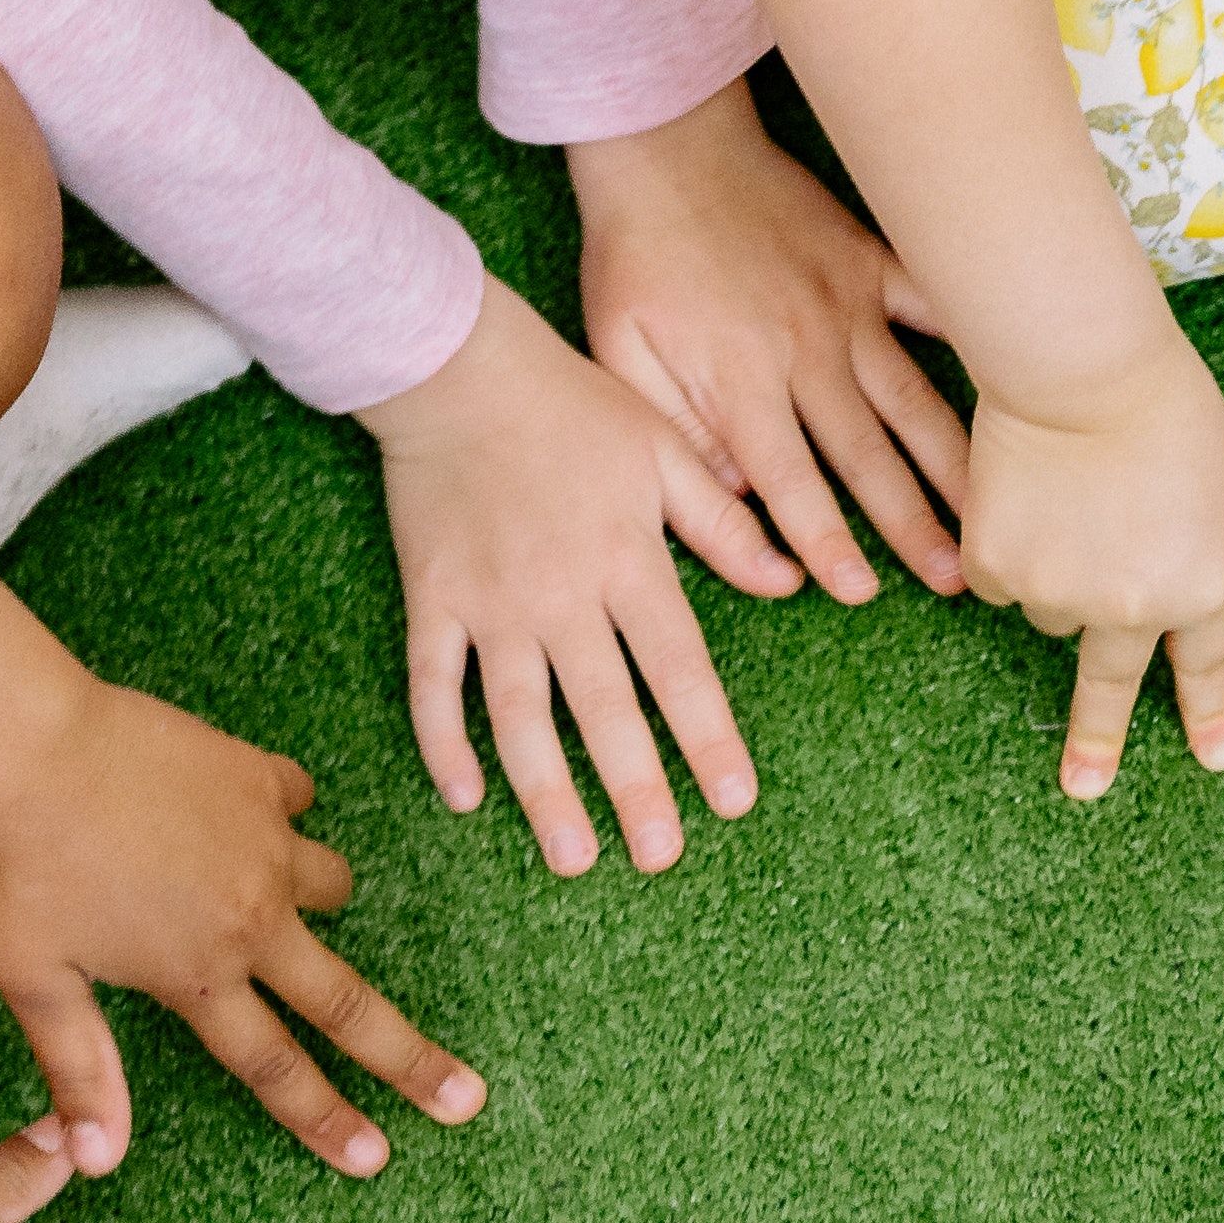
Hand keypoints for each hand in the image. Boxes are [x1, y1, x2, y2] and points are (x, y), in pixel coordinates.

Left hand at [0, 672, 481, 1176]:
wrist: (32, 746)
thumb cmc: (21, 865)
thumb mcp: (36, 981)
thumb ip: (80, 1069)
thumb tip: (98, 1162)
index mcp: (196, 975)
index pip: (274, 1067)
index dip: (327, 1119)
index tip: (377, 1158)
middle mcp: (250, 919)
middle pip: (348, 1004)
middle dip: (411, 1060)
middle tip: (467, 1098)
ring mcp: (266, 845)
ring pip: (332, 885)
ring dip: (319, 898)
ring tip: (285, 895)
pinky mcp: (260, 779)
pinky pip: (295, 798)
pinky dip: (278, 808)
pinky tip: (244, 804)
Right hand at [363, 283, 774, 877]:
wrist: (457, 365)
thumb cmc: (571, 403)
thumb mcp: (664, 450)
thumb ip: (725, 525)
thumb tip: (791, 584)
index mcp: (628, 560)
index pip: (679, 667)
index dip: (707, 737)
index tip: (733, 800)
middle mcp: (562, 595)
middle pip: (603, 710)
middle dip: (635, 788)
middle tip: (659, 857)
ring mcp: (491, 603)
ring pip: (518, 716)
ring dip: (545, 792)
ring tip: (573, 857)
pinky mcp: (431, 598)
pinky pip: (433, 683)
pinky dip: (442, 741)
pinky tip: (464, 797)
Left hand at [570, 81, 974, 614]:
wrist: (664, 145)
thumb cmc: (635, 257)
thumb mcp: (619, 351)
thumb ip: (676, 432)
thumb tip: (738, 498)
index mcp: (738, 380)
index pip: (788, 481)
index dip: (825, 541)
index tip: (860, 591)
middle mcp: (806, 350)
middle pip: (867, 454)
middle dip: (912, 524)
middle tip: (956, 580)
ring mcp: (847, 305)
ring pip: (912, 398)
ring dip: (954, 462)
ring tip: (993, 511)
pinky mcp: (869, 263)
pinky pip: (932, 304)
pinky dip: (975, 338)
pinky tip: (1023, 379)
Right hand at [961, 343, 1223, 799]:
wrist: (1081, 369)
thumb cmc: (1162, 406)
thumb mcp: (1210, 489)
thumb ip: (1187, 551)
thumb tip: (1149, 589)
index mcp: (1203, 586)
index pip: (1206, 664)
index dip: (1210, 713)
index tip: (1216, 760)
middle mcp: (1132, 609)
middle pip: (1110, 683)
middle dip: (1098, 740)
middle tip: (1085, 788)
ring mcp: (1060, 596)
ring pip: (1050, 606)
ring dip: (1054, 568)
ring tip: (1067, 494)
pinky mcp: (998, 570)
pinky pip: (1000, 577)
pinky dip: (1007, 543)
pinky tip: (1024, 491)